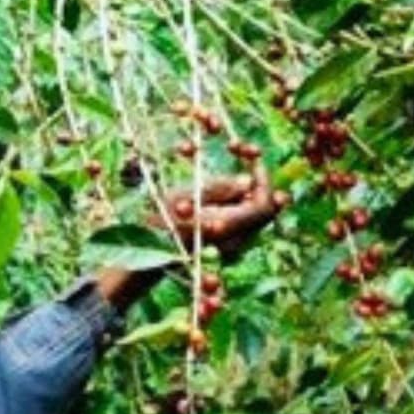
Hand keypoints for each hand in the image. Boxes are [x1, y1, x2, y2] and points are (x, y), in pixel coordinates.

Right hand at [94, 168, 286, 312]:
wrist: (149, 253)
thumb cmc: (161, 221)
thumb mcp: (185, 196)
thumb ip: (219, 189)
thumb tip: (247, 181)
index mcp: (227, 228)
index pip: (263, 205)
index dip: (263, 180)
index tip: (251, 159)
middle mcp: (236, 241)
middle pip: (265, 210)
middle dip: (259, 184)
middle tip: (244, 163)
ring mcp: (234, 246)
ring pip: (256, 215)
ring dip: (250, 192)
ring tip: (230, 175)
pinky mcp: (229, 245)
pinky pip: (245, 221)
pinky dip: (241, 203)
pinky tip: (225, 192)